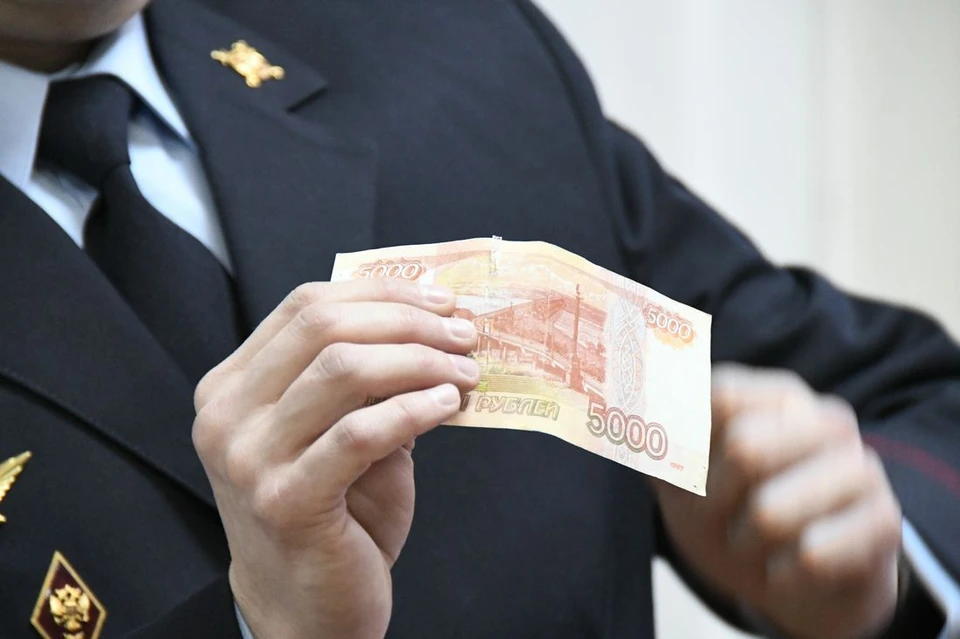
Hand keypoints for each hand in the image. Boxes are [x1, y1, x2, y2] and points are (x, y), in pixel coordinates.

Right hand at [191, 279, 478, 638]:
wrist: (306, 608)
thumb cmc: (332, 514)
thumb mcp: (339, 430)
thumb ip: (366, 380)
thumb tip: (434, 324)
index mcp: (232, 386)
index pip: (306, 305)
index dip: (381, 292)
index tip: (440, 301)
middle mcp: (226, 415)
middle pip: (323, 325)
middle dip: (407, 320)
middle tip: (463, 335)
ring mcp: (249, 459)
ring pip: (343, 370)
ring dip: (420, 361)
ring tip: (465, 373)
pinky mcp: (284, 501)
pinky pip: (360, 433)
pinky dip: (414, 409)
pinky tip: (447, 407)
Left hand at [652, 364, 902, 638]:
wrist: (792, 573)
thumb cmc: (726, 510)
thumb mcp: (674, 468)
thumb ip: (638, 420)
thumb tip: (607, 385)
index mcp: (772, 393)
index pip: (717, 396)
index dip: (687, 446)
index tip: (685, 472)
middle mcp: (823, 418)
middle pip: (744, 448)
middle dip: (714, 501)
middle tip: (721, 516)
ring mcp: (859, 465)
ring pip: (772, 511)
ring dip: (745, 543)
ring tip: (755, 541)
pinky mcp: (882, 521)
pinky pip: (810, 555)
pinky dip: (780, 575)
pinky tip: (786, 568)